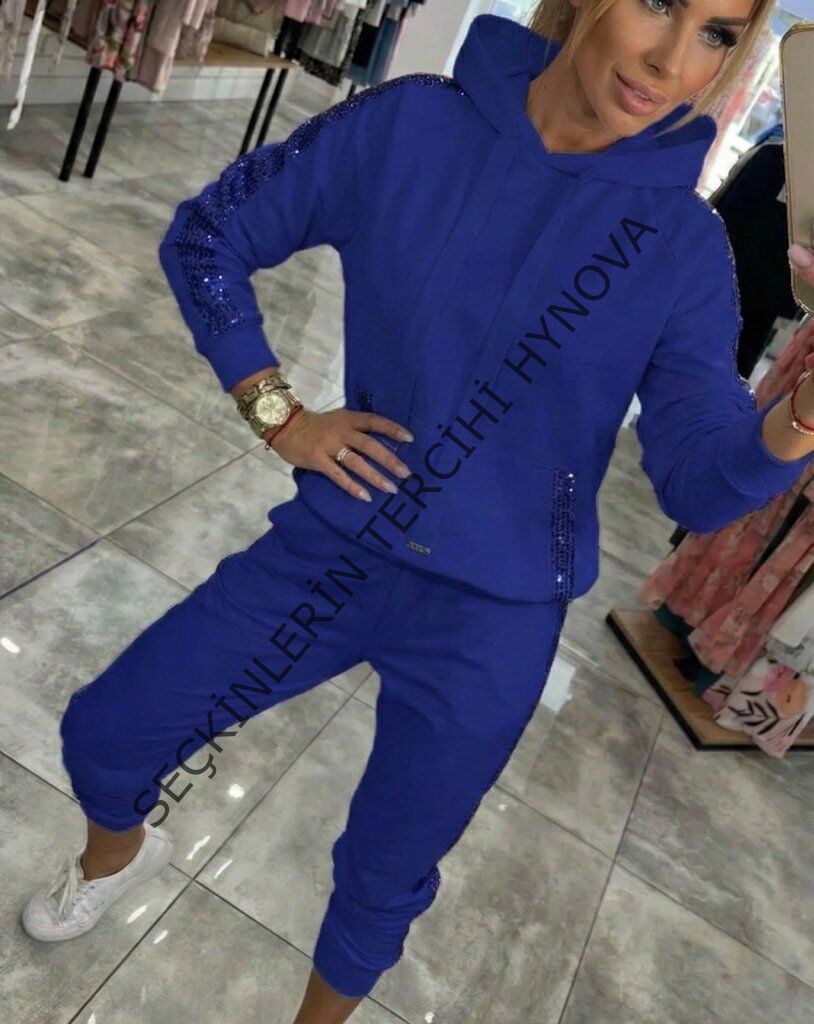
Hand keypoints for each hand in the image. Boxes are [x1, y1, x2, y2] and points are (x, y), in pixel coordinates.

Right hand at [266, 408, 413, 501]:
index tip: (410, 439)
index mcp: (348, 419)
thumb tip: (382, 444)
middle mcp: (341, 431)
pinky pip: (338, 475)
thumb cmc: (316, 426)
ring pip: (356, 462)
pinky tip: (365, 496)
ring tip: (391, 489)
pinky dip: (352, 486)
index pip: (374, 422)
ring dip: (375, 476)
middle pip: (370, 445)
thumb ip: (356, 428)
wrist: (285, 427)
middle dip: (389, 460)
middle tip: (406, 474)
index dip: (392, 429)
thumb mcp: (338, 420)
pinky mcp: (317, 460)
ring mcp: (329, 446)